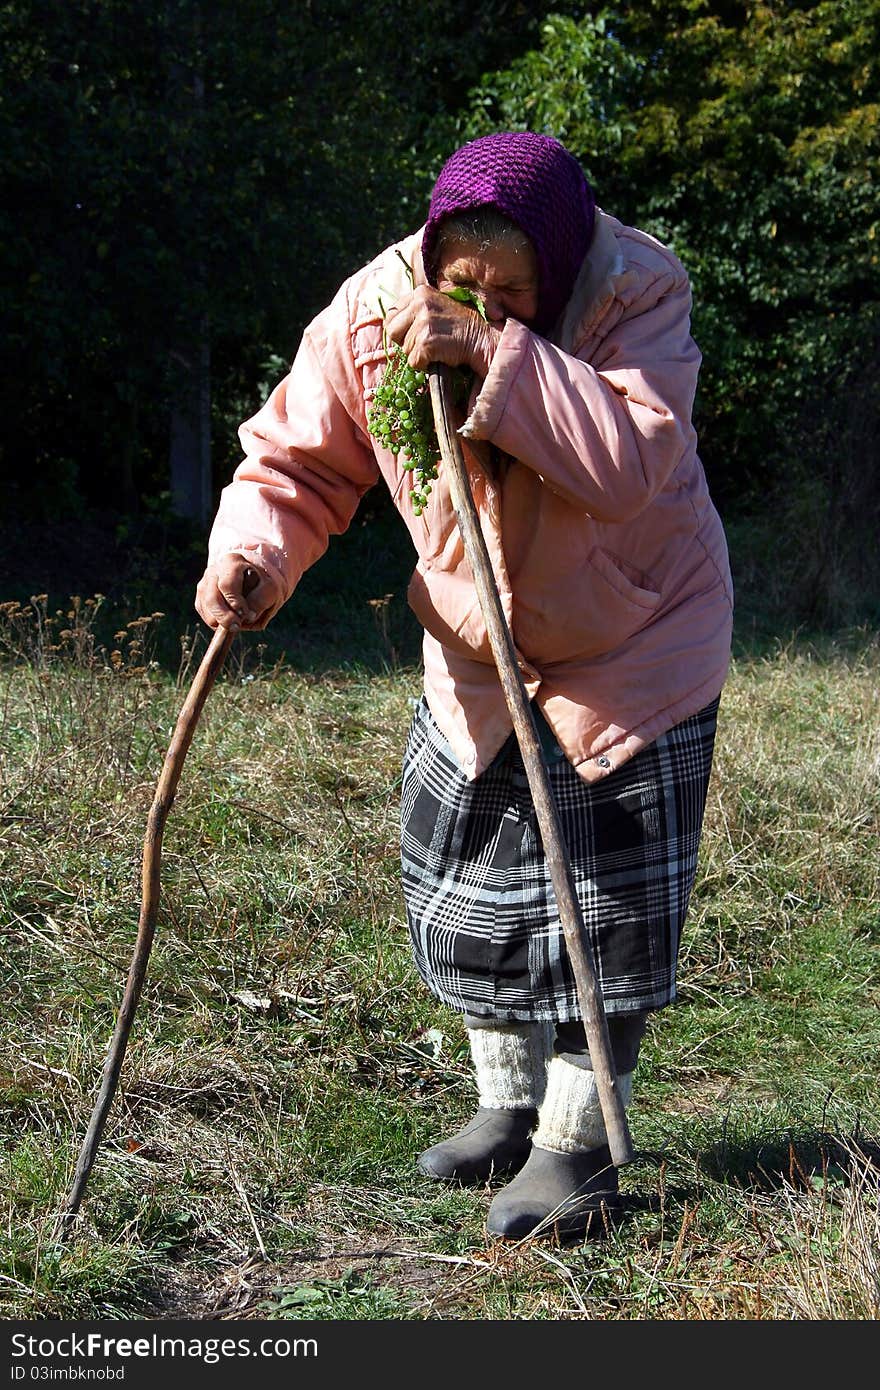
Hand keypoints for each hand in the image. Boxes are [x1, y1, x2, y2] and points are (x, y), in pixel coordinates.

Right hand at [195, 555, 283, 630]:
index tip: (246, 614)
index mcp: (231, 562)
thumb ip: (261, 600)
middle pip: (212, 597)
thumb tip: (248, 616)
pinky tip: (228, 621)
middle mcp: (214, 570)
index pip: (227, 585)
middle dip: (224, 616)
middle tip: (237, 626)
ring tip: (235, 624)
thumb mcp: (270, 588)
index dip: (236, 603)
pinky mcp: (201, 597)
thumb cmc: (262, 584)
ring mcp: (205, 583)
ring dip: (220, 620)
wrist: (253, 581)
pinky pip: (204, 614)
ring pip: (205, 607)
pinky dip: (215, 622)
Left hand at [383, 286, 500, 375]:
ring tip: (437, 347)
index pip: (391, 314)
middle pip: (392, 331)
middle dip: (403, 342)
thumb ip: (415, 310)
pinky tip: (439, 356)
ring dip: (418, 354)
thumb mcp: (437, 305)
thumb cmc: (460, 326)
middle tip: (423, 344)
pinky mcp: (427, 342)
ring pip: (404, 349)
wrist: (483, 338)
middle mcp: (420, 303)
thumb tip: (389, 323)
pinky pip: (414, 361)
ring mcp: (423, 322)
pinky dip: (425, 364)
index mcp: (420, 292)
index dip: (399, 329)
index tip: (411, 335)